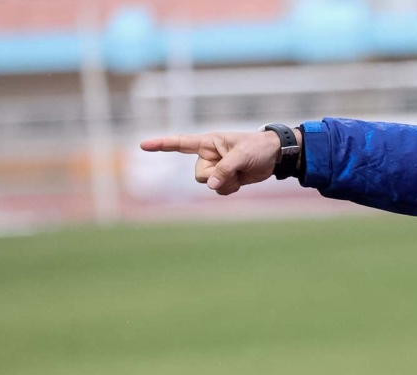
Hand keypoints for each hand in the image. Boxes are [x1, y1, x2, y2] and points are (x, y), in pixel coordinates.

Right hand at [139, 131, 283, 195]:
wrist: (273, 156)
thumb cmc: (257, 148)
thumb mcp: (241, 156)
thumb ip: (225, 169)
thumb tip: (211, 185)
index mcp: (208, 142)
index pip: (180, 143)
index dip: (161, 145)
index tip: (143, 145)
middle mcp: (208, 155)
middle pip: (199, 175)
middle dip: (216, 176)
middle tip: (235, 166)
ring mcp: (216, 168)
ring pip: (208, 185)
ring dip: (225, 183)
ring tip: (240, 172)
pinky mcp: (224, 179)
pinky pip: (219, 191)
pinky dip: (230, 189)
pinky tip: (240, 179)